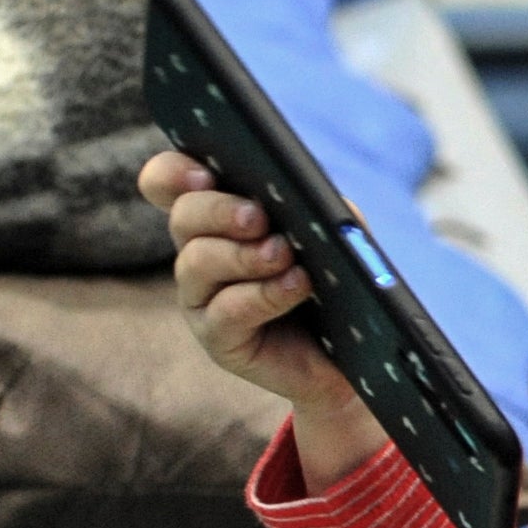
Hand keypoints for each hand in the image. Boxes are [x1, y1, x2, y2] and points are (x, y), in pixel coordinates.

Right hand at [140, 149, 385, 487]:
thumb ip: (319, 207)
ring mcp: (202, 297)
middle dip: (218, 211)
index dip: (173, 172)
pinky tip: (294, 285)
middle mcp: (201, 252)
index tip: (202, 172)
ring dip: (243, 255)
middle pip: (183, 217)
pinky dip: (262, 295)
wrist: (357, 355)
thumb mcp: (335, 234)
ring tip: (284, 254)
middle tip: (258, 216)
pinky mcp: (218, 339)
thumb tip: (308, 196)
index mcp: (219, 216)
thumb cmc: (337, 281)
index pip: (170, 183)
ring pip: (196, 263)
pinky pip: (226, 311)